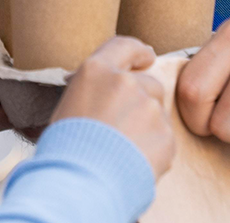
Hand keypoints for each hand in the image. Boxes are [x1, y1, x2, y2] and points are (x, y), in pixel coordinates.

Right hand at [49, 36, 175, 177]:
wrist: (78, 183)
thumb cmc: (64, 148)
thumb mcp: (70, 106)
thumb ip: (96, 92)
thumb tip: (109, 95)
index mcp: (96, 71)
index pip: (124, 46)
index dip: (138, 51)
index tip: (146, 57)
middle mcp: (126, 83)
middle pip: (148, 84)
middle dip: (142, 101)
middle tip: (124, 126)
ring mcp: (149, 108)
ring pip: (156, 113)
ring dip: (147, 126)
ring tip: (123, 150)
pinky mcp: (165, 135)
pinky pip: (164, 139)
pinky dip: (153, 149)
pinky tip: (132, 161)